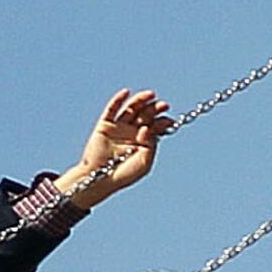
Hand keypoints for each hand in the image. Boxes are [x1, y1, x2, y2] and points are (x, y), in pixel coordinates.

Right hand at [62, 87, 171, 204]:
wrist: (101, 178)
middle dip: (155, 109)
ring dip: (140, 100)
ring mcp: (118, 127)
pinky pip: (112, 109)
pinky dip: (118, 99)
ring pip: (130, 109)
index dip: (163, 122)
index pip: (155, 126)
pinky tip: (126, 92)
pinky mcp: (105, 124)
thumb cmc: (125, 174)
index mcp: (143, 141)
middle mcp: (132, 131)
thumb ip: (150, 145)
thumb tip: (147, 128)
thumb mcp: (145, 163)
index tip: (169, 120)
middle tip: (164, 105)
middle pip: (145, 115)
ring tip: (151, 94)